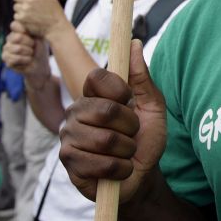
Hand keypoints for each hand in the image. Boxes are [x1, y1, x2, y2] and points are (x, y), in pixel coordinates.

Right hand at [2, 20, 49, 79]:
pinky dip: (25, 60)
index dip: (24, 30)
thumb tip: (27, 21)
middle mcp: (10, 38)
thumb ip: (32, 29)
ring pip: (16, 48)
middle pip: (17, 37)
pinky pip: (14, 59)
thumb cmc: (41, 49)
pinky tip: (28, 60)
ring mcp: (6, 49)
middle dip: (29, 43)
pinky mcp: (6, 60)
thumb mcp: (39, 37)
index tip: (33, 35)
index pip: (14, 25)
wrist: (41, 65)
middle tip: (33, 47)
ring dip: (28, 53)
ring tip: (31, 53)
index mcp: (17, 31)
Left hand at [13, 0, 66, 37]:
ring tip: (31, 14)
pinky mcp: (22, 18)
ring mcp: (25, 9)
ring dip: (21, 9)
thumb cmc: (55, 12)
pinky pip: (16, 16)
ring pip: (15, 6)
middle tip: (27, 4)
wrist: (56, 28)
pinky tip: (30, 20)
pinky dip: (21, 18)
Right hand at [59, 40, 167, 202]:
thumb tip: (134, 43)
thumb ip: (142, 78)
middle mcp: (76, 112)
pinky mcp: (68, 162)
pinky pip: (99, 163)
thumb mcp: (153, 107)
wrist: (141, 176)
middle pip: (105, 110)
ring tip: (124, 152)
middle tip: (131, 134)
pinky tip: (117, 169)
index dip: (119, 90)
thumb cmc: (146, 139)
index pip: (97, 77)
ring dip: (126, 150)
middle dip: (130, 127)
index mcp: (94, 95)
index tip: (129, 100)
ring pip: (104, 139)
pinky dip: (118, 168)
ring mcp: (68, 136)